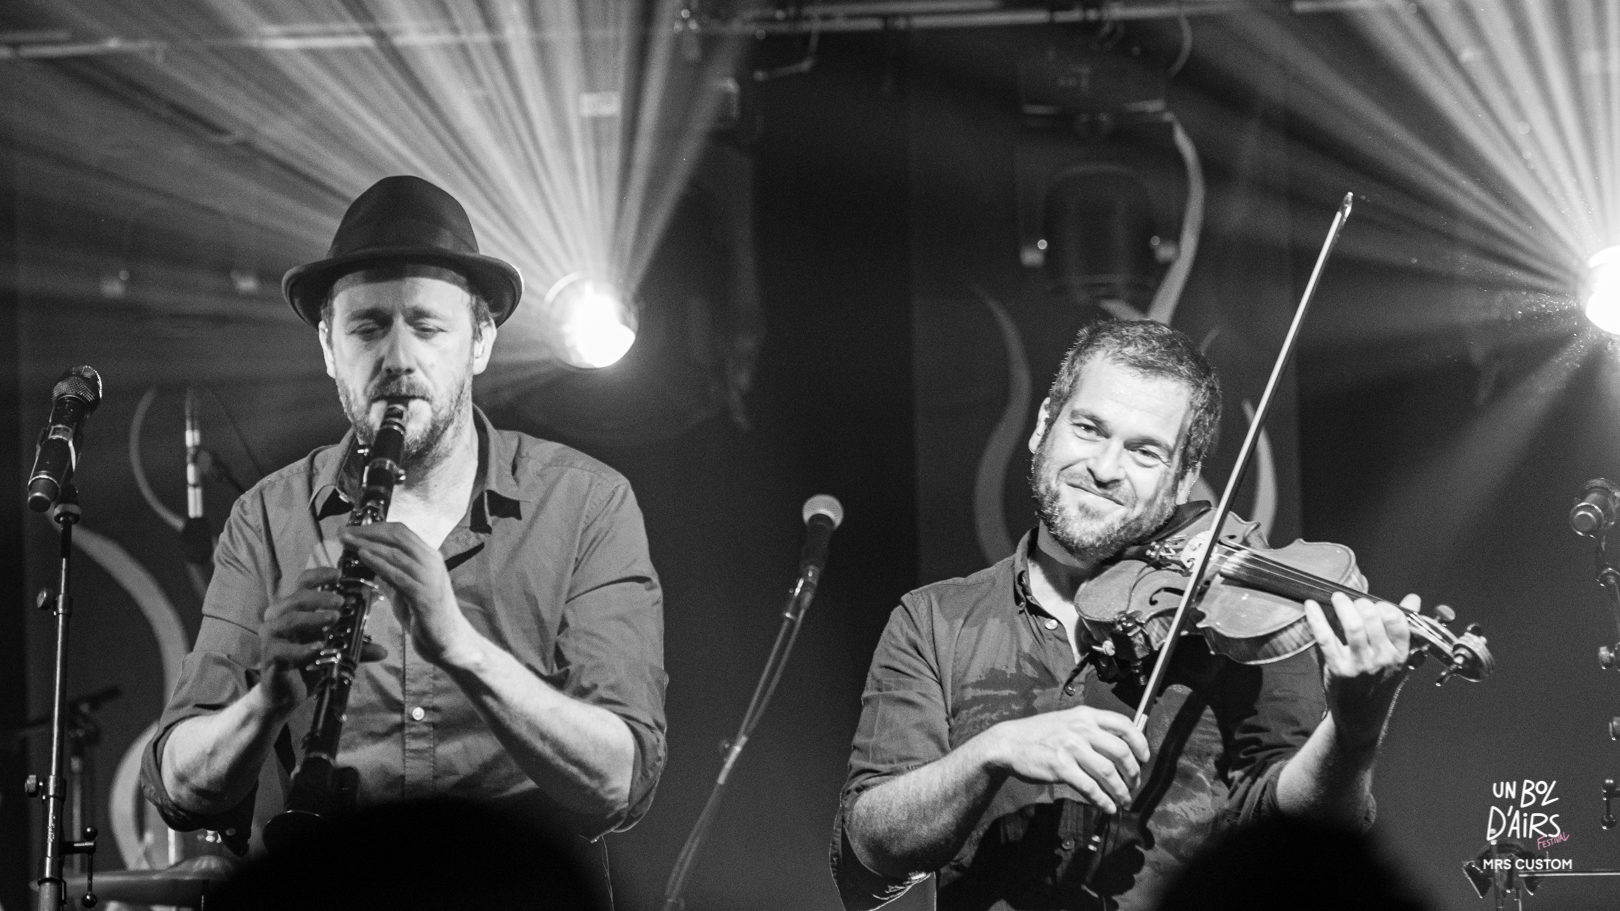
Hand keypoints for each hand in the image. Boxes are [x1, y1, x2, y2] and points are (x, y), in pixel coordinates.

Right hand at [258, 568, 386, 710]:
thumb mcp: (334, 651)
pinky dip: (302, 648)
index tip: (339, 575)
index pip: (303, 583)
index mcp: (294, 609)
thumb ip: (355, 648)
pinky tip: (318, 648)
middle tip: (341, 601)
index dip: (320, 575)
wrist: (287, 693)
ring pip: (289, 620)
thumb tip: (384, 650)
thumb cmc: (308, 664)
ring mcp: (271, 637)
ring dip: (313, 618)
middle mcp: (279, 618)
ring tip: (333, 619)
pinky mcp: (269, 656)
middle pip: (296, 598)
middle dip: (320, 598)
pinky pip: (283, 649)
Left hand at [339, 523, 476, 665]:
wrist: (450, 641)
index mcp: (429, 557)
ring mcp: (429, 578)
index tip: (352, 529)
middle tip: (344, 532)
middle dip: (368, 532)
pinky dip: (379, 564)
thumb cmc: (427, 616)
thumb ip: (392, 574)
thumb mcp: (406, 589)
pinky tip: (363, 558)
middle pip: (398, 536)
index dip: (374, 527)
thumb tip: (370, 561)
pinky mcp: (424, 595)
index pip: (401, 532)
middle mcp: (432, 562)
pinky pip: (398, 575)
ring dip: (368, 545)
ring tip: (347, 542)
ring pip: (396, 553)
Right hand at [976, 706, 1149, 813]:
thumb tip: (1121, 747)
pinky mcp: (1061, 767)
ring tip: (1123, 800)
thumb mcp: (1067, 721)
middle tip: (1133, 785)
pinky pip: (1090, 787)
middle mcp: (1081, 729)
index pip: (1124, 724)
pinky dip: (1103, 800)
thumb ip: (1091, 729)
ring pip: (1108, 772)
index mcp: (1085, 715)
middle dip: (1133, 773)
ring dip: (1120, 790)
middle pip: (1121, 752)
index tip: (1144, 758)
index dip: (1140, 743)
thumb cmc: (1039, 734)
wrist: (1009, 743)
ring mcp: (1071, 747)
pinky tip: (1107, 806)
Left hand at [1304, 591, 1414, 747]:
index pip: (1398, 621)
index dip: (1384, 606)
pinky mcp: (1338, 670)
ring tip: (1336, 597)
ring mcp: (1360, 665)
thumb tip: (1413, 599)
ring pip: (1353, 626)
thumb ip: (1403, 628)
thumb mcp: (1397, 658)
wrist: (1362, 717)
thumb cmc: (1379, 683)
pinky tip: (1310, 606)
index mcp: (1400, 654)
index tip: (1374, 604)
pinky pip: (1326, 638)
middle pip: (1373, 619)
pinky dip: (1316, 619)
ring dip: (1343, 606)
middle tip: (1352, 601)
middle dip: (1361, 603)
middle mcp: (1382, 659)